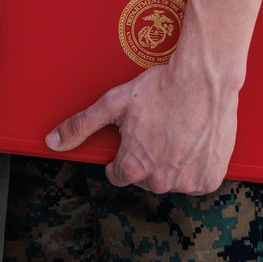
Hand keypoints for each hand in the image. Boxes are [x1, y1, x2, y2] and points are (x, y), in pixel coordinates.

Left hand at [45, 44, 238, 194]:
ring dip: (172, 162)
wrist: (204, 78)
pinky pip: (197, 179)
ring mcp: (187, 183)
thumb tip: (52, 142)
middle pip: (146, 177)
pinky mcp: (210, 178)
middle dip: (148, 157)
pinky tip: (193, 139)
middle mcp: (160, 182)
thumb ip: (81, 126)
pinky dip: (196, 164)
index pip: (119, 174)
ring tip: (177, 130)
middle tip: (157, 128)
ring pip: (172, 179)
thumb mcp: (113, 103)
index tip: (134, 136)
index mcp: (134, 168)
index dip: (123, 153)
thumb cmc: (159, 88)